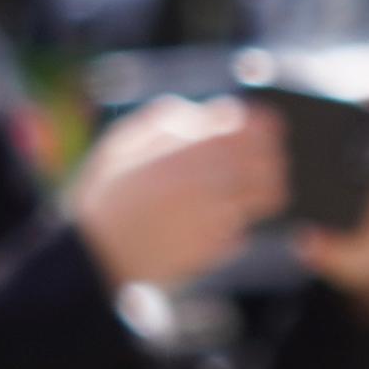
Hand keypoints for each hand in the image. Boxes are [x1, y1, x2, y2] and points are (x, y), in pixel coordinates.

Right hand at [67, 97, 287, 293]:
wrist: (95, 257)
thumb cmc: (105, 197)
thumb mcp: (124, 142)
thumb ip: (165, 119)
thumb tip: (199, 112)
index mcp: (196, 146)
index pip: (262, 126)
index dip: (262, 128)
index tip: (254, 132)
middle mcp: (218, 178)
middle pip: (273, 161)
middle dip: (266, 161)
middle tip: (246, 166)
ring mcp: (222, 214)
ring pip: (269, 195)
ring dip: (256, 193)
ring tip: (230, 195)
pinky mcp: (219, 245)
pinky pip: (244, 228)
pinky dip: (233, 224)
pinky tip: (204, 223)